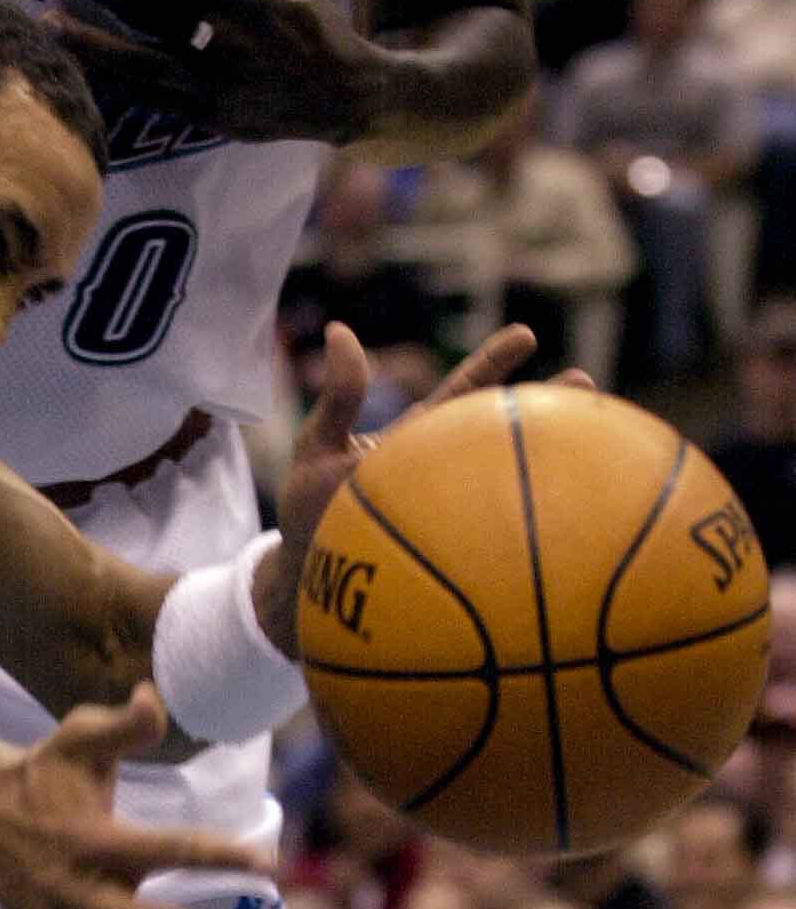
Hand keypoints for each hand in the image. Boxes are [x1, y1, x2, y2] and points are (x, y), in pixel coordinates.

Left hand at [44, 0, 377, 142]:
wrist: (341, 96)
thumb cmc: (313, 23)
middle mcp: (226, 40)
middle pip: (150, 8)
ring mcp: (214, 83)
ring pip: (139, 59)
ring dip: (89, 39)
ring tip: (47, 21)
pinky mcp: (206, 117)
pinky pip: (149, 97)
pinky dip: (112, 80)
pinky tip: (79, 64)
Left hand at [258, 322, 592, 654]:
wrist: (306, 579)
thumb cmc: (309, 511)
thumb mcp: (316, 447)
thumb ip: (338, 397)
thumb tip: (338, 330)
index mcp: (419, 440)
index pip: (462, 395)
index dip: (491, 364)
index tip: (526, 334)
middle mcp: (446, 473)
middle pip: (502, 434)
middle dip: (545, 407)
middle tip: (588, 381)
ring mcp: (454, 511)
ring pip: (511, 484)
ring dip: (550, 466)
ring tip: (600, 446)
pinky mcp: (455, 553)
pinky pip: (497, 541)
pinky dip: (528, 535)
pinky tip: (564, 539)